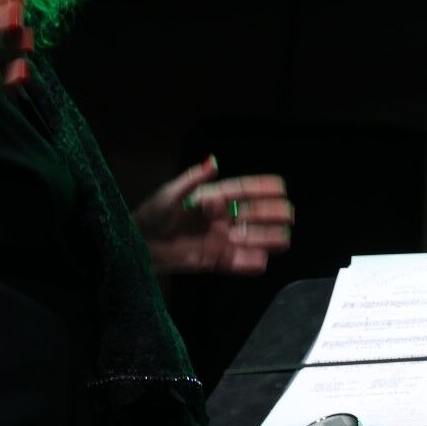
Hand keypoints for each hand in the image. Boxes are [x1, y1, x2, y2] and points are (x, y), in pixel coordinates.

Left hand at [134, 156, 295, 273]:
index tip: (281, 187)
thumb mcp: (170, 194)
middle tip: (289, 214)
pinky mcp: (212, 260)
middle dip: (271, 214)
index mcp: (212, 199)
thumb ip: (193, 180)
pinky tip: (262, 262)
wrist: (137, 246)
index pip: (242, 191)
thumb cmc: (152, 216)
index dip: (261, 188)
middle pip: (251, 215)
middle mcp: (220, 219)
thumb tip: (214, 162)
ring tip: (284, 239)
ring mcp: (218, 240)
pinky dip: (248, 263)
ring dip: (266, 239)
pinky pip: (235, 262)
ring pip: (249, 239)